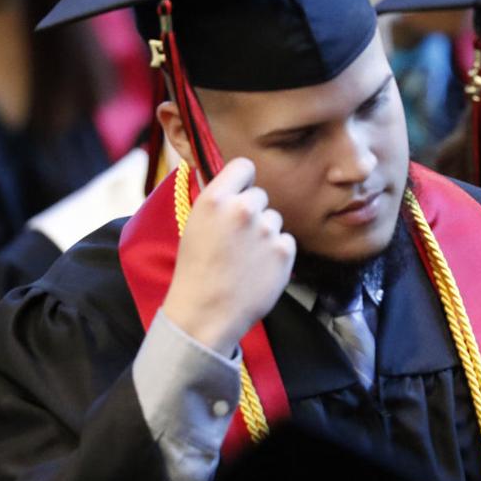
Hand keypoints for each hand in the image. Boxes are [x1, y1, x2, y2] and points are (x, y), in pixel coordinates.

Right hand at [161, 157, 295, 346]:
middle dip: (252, 212)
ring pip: (274, 219)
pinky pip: (286, 241)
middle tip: (236, 239)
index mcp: (215, 199)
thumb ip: (217, 201)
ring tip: (244, 259)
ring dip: (264, 234)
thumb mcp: (195, 225)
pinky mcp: (284, 251)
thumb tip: (232, 182)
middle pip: (260, 196)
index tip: (239, 194)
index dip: (242, 181)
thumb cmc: (196, 271)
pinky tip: (257, 270)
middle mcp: (243, 209)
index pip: (244, 166)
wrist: (206, 314)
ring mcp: (267, 230)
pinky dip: (276, 253)